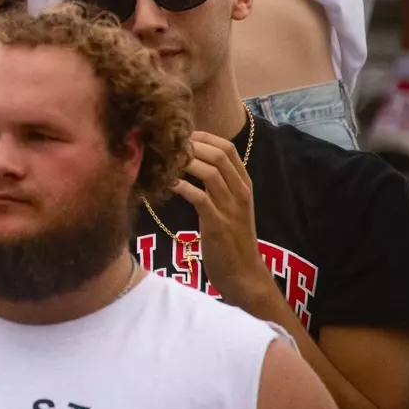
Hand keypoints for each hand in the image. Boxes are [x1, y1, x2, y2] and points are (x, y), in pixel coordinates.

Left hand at [172, 131, 274, 308]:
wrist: (243, 273)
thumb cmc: (231, 239)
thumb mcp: (229, 206)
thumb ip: (217, 184)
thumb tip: (190, 161)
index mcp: (244, 185)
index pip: (228, 148)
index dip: (202, 136)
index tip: (180, 135)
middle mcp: (240, 192)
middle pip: (219, 154)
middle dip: (192, 144)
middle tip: (167, 144)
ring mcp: (230, 208)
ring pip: (211, 171)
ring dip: (185, 162)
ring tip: (164, 159)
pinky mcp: (217, 224)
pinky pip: (199, 197)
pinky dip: (181, 186)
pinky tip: (166, 183)